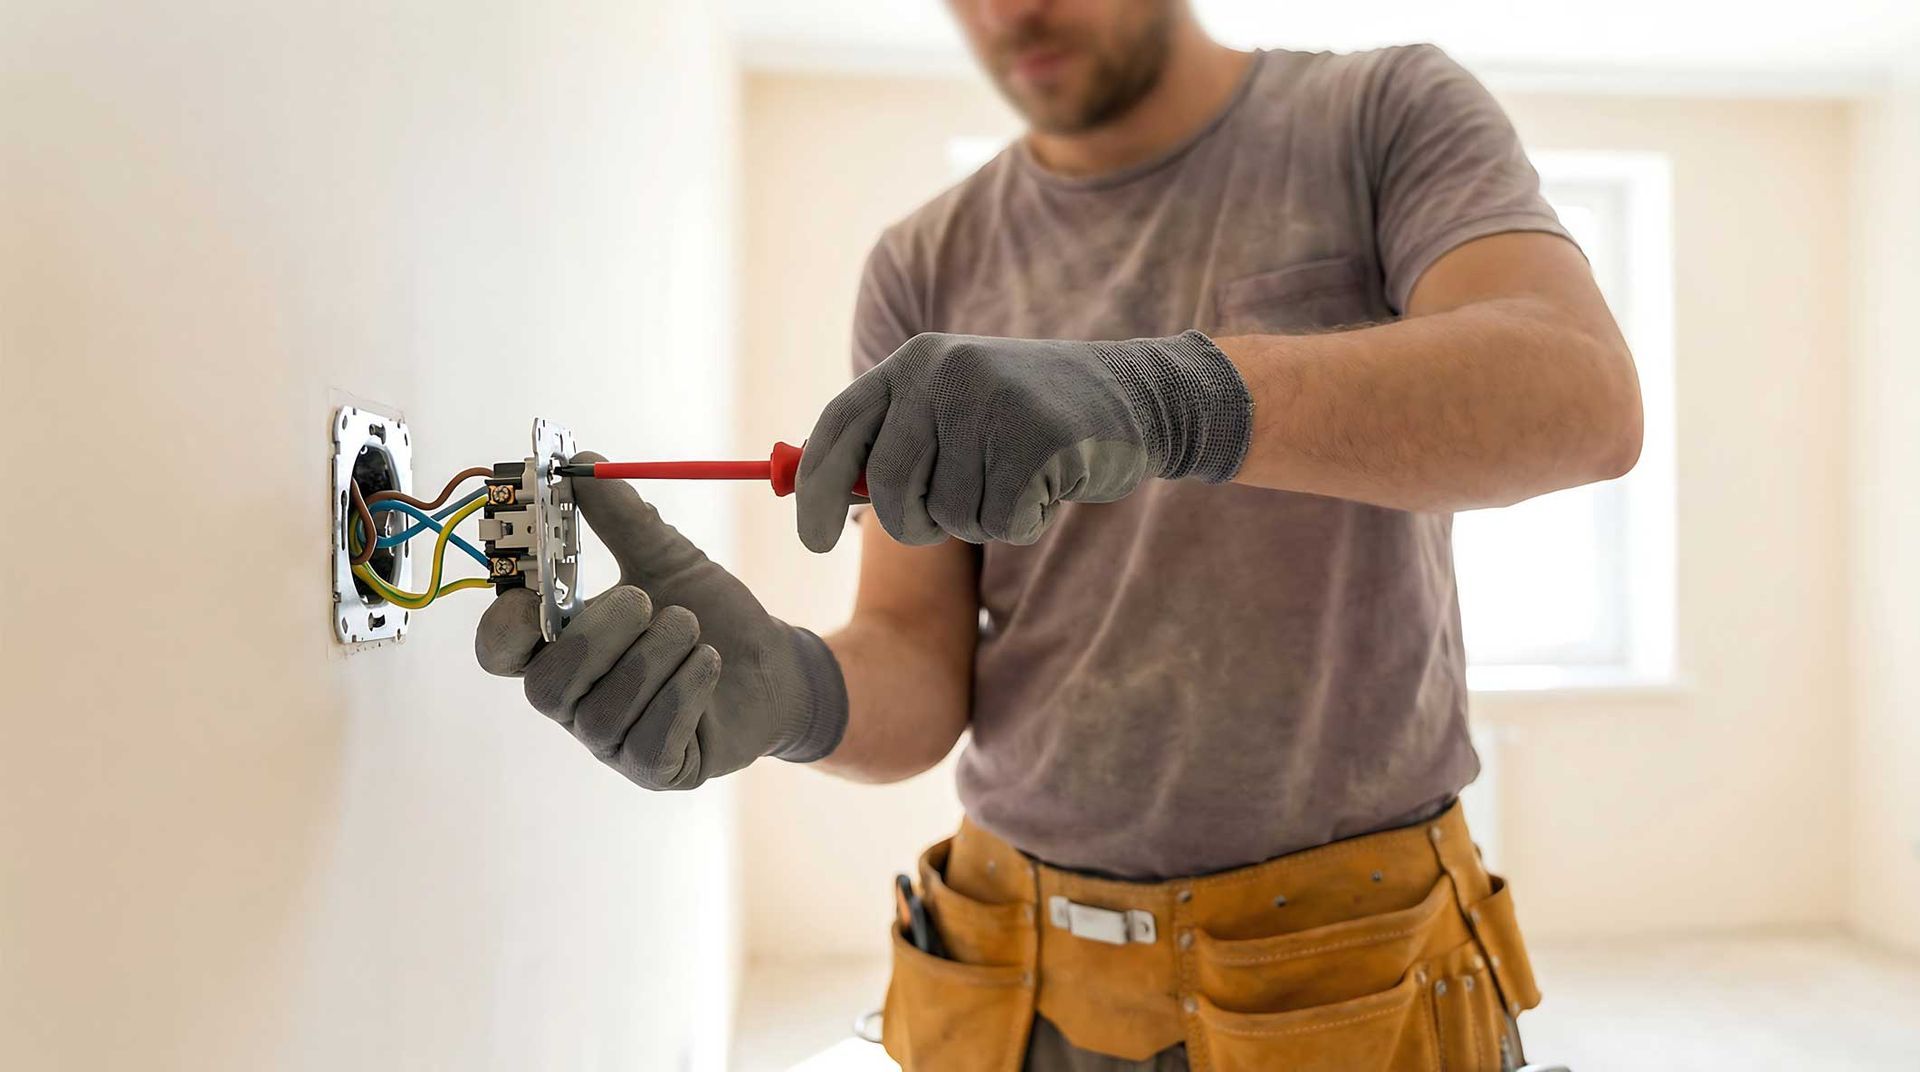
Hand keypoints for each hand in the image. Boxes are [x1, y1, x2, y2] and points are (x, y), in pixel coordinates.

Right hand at [475, 452, 846, 788]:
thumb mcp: (666, 556)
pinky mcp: (655, 769)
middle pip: (545, 685)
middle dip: (598, 635)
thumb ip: (621, 515)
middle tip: (646, 599)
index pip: (499, 650)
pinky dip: (682, 692)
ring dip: (655, 658)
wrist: (775, 664)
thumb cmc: (708, 613)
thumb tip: (581, 461)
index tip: (540, 587)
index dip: (507, 623)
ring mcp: (611, 741)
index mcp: (560, 646)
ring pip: (602, 713)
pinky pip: (648, 742)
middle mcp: (575, 699)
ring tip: (693, 627)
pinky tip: (709, 663)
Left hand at [794, 330, 1251, 550]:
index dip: (814, 492)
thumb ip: (894, 441)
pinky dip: (1022, 520)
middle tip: (949, 521)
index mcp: (913, 362)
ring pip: (951, 514)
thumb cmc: (1028, 416)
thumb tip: (815, 495)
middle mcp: (943, 373)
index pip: (838, 429)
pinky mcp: (1035, 439)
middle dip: (916, 522)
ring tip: (1017, 477)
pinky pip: (1001, 520)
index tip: (812, 541)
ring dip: (983, 518)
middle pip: (890, 488)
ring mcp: (990, 403)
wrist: (1134, 394)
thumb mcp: (954, 408)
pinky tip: (1048, 484)